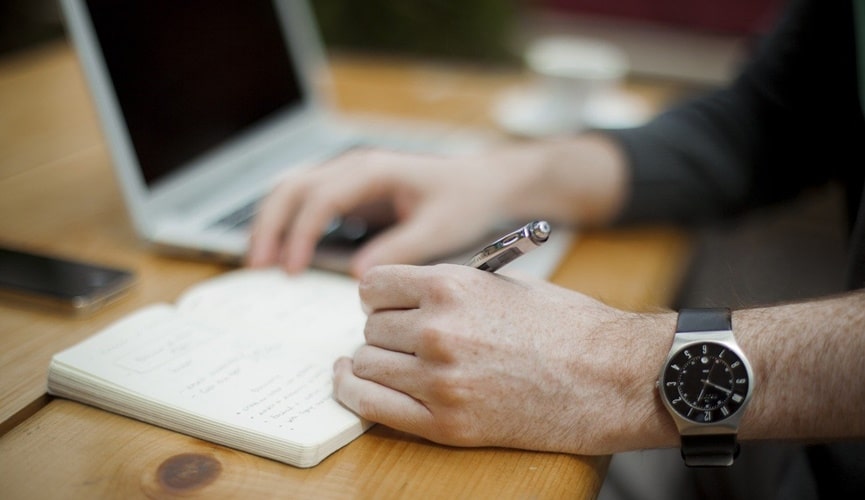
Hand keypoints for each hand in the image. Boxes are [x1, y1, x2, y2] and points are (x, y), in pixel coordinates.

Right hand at [247, 149, 515, 275]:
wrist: (482, 184)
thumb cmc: (464, 202)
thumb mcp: (439, 229)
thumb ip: (400, 249)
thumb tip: (358, 276)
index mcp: (374, 170)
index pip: (321, 197)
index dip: (300, 233)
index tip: (291, 269)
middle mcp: (355, 166)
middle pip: (293, 187)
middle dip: (269, 224)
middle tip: (258, 267)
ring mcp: (349, 176)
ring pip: (292, 190)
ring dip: (271, 222)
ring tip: (259, 263)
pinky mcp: (350, 192)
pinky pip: (306, 202)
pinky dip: (287, 223)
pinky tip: (281, 253)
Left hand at [332, 263, 677, 454]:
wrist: (612, 377)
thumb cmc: (567, 326)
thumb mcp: (505, 284)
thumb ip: (450, 287)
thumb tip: (406, 295)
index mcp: (452, 286)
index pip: (374, 285)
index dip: (379, 295)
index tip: (386, 305)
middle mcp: (438, 329)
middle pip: (371, 327)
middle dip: (384, 329)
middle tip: (404, 337)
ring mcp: (440, 379)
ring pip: (366, 363)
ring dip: (375, 361)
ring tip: (395, 361)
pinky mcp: (447, 423)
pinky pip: (372, 405)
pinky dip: (355, 392)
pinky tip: (354, 382)